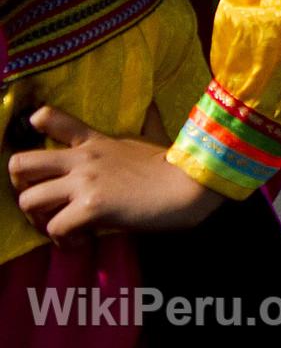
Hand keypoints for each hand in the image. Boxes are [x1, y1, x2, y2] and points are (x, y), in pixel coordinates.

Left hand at [7, 106, 223, 241]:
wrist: (194, 183)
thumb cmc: (177, 165)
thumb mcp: (153, 137)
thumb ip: (144, 125)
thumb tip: (153, 105)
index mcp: (95, 141)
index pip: (50, 119)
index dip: (35, 132)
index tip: (44, 156)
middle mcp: (83, 158)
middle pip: (20, 165)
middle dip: (22, 188)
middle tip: (43, 205)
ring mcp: (85, 182)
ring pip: (29, 201)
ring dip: (40, 221)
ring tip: (61, 229)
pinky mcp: (91, 207)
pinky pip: (55, 229)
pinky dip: (64, 242)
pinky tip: (83, 242)